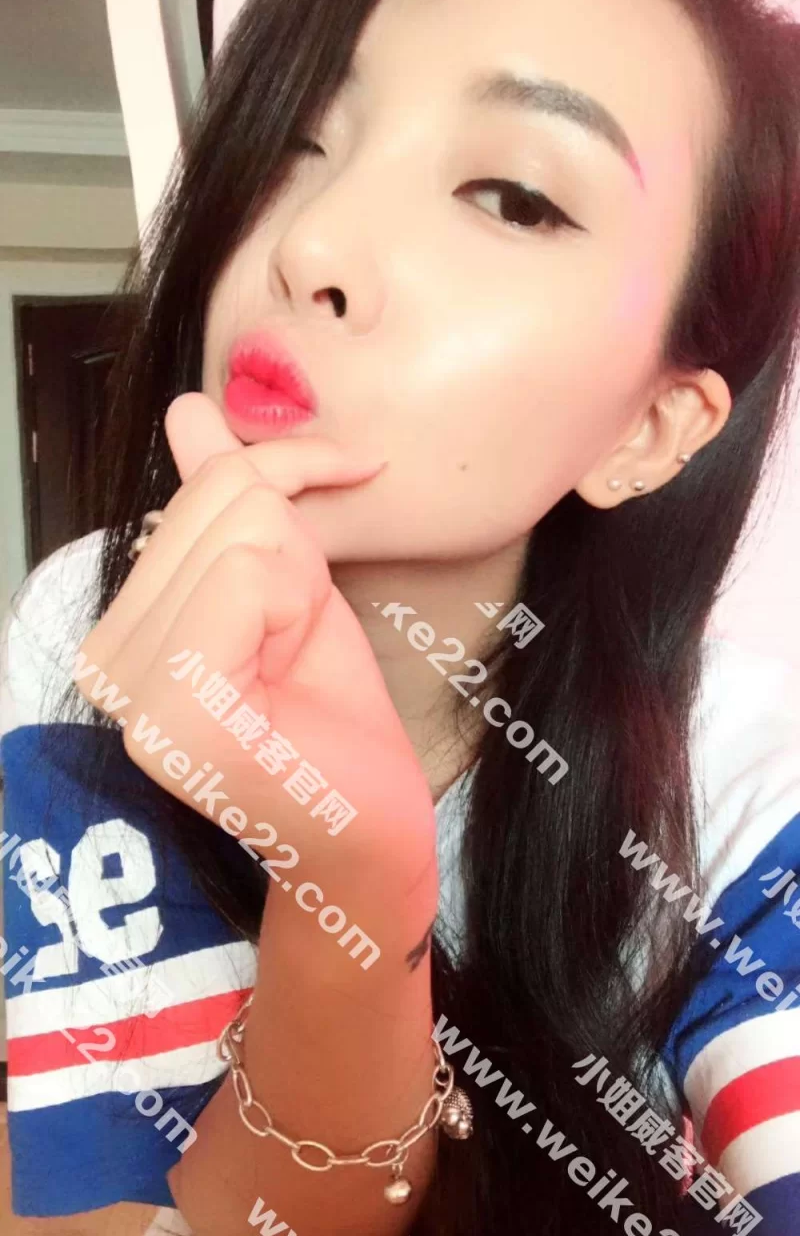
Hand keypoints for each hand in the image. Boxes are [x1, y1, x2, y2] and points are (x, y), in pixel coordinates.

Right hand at [74, 392, 438, 930]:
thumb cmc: (335, 717)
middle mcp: (100, 664)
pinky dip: (300, 610)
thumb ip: (227, 501)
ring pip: (242, 531)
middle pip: (222, 500)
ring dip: (301, 587)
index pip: (200, 489)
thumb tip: (189, 408)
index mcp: (116, 635)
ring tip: (290, 665)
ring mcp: (128, 694)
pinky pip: (249, 576)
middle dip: (296, 553)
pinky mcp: (173, 714)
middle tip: (298, 645)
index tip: (311, 581)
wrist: (372, 827)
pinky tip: (291, 677)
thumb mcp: (284, 583)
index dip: (288, 498)